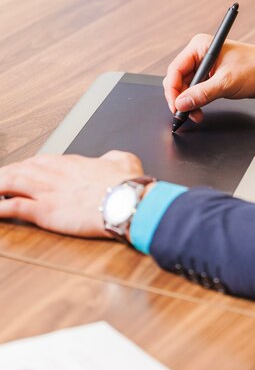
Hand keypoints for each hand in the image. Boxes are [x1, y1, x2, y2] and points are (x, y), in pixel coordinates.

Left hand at [0, 151, 143, 237]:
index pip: (42, 161)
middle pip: (21, 169)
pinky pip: (14, 207)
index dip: (27, 166)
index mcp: (72, 163)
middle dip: (6, 173)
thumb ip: (112, 157)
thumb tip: (111, 158)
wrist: (125, 201)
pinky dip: (0, 208)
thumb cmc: (126, 185)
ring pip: (11, 183)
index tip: (21, 170)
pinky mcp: (44, 211)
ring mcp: (47, 192)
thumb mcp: (124, 160)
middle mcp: (55, 174)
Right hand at [163, 35, 254, 121]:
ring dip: (188, 103)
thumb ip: (202, 93)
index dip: (172, 90)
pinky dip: (196, 102)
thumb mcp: (227, 82)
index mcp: (200, 46)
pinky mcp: (211, 76)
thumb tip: (181, 103)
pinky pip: (196, 90)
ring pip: (186, 87)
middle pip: (178, 79)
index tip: (176, 106)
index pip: (176, 69)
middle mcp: (200, 54)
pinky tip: (199, 111)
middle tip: (185, 114)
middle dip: (180, 98)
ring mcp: (205, 66)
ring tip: (195, 115)